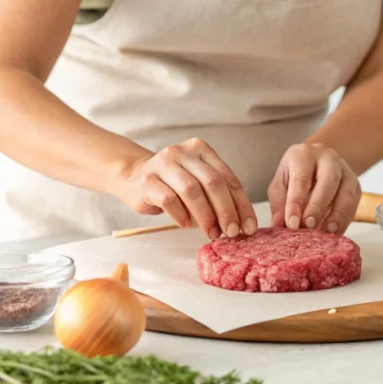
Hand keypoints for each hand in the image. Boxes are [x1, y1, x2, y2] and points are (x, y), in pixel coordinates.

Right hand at [117, 138, 256, 238]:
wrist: (134, 176)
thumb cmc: (174, 184)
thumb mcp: (198, 182)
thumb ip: (218, 195)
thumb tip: (240, 224)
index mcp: (201, 150)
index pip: (228, 178)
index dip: (241, 204)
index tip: (248, 226)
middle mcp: (182, 152)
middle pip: (212, 182)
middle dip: (226, 211)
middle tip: (231, 232)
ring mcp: (163, 164)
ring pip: (192, 191)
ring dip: (205, 216)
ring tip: (212, 233)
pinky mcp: (147, 180)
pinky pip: (169, 199)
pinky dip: (181, 215)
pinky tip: (186, 224)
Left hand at [268, 143, 360, 234]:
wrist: (317, 162)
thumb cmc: (295, 175)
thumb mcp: (281, 185)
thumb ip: (280, 205)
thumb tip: (278, 226)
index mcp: (305, 154)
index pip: (301, 179)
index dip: (296, 202)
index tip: (292, 223)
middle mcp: (328, 158)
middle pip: (328, 180)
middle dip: (319, 206)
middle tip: (309, 226)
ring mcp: (346, 170)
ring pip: (346, 192)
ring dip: (337, 216)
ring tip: (326, 233)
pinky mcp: (356, 185)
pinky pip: (353, 203)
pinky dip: (344, 220)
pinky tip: (335, 232)